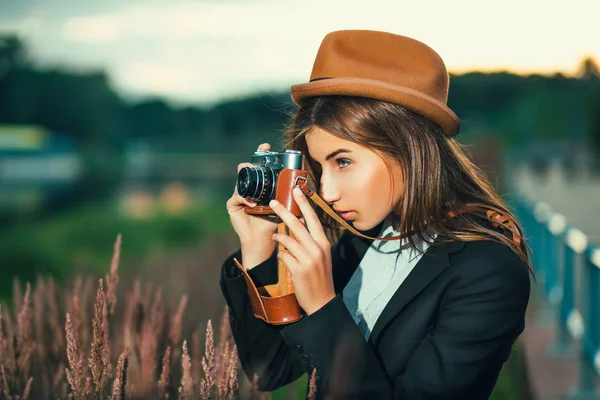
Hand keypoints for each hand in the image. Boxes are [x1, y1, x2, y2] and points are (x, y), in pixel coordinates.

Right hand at [226, 143, 278, 258]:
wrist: (264, 240)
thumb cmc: (274, 222)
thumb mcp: (284, 206)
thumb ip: (289, 196)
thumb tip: (303, 186)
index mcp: (260, 185)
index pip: (259, 166)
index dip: (261, 154)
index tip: (267, 146)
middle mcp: (249, 188)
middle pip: (246, 169)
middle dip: (251, 163)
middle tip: (257, 161)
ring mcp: (239, 195)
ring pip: (240, 181)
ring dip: (248, 182)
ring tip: (255, 186)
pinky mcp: (233, 205)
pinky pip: (236, 197)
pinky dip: (244, 198)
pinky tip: (252, 203)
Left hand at [269, 186, 334, 314]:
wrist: (322, 301)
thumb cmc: (320, 277)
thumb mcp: (321, 256)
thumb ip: (311, 241)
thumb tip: (300, 223)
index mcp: (323, 243)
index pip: (313, 219)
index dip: (304, 204)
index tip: (296, 190)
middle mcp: (317, 248)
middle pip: (297, 224)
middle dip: (283, 211)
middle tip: (273, 202)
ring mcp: (308, 259)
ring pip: (287, 240)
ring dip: (279, 238)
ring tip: (275, 237)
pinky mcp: (298, 269)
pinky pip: (283, 256)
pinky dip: (281, 255)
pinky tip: (283, 259)